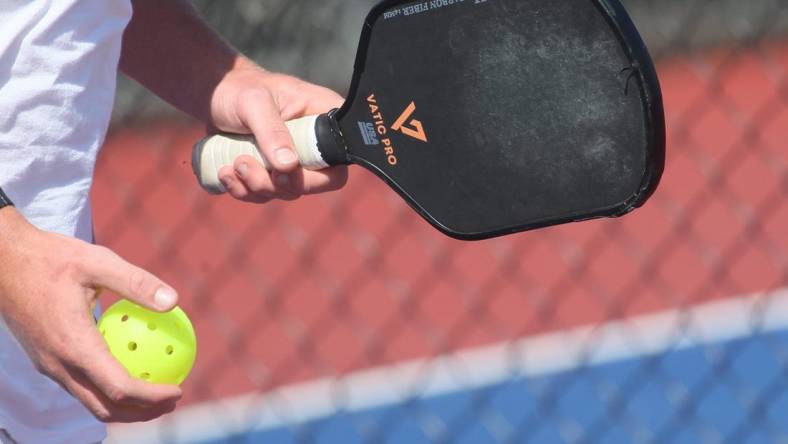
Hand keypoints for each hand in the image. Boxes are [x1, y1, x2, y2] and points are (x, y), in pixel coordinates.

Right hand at [0, 208, 181, 422]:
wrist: (3, 262)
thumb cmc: (51, 258)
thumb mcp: (97, 261)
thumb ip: (136, 283)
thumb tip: (173, 301)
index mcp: (73, 345)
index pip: (119, 387)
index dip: (152, 396)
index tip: (179, 388)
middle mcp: (58, 364)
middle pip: (106, 407)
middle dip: (143, 412)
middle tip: (174, 399)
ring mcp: (49, 366)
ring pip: (91, 400)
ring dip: (126, 405)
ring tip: (158, 391)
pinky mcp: (47, 360)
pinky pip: (82, 383)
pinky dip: (110, 387)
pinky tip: (131, 365)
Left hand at [209, 61, 348, 202]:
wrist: (214, 96)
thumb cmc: (239, 89)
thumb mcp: (254, 102)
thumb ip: (272, 131)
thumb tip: (289, 165)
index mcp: (324, 117)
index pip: (343, 155)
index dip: (322, 173)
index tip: (288, 166)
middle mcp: (315, 142)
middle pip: (318, 182)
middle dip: (281, 184)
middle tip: (247, 164)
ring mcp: (294, 160)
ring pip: (288, 192)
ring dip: (257, 186)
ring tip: (232, 164)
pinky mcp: (272, 172)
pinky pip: (266, 195)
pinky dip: (243, 191)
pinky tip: (225, 173)